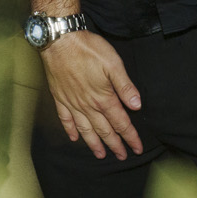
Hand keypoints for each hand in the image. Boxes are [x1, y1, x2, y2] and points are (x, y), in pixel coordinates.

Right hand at [41, 30, 143, 157]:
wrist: (59, 41)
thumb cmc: (88, 49)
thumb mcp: (113, 64)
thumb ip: (125, 87)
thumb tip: (137, 105)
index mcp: (104, 98)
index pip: (121, 123)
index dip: (130, 137)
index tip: (137, 148)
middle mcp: (88, 105)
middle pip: (104, 130)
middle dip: (115, 145)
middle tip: (122, 156)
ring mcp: (72, 103)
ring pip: (85, 129)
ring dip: (94, 144)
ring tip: (100, 155)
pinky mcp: (60, 98)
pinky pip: (66, 119)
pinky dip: (70, 130)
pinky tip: (74, 138)